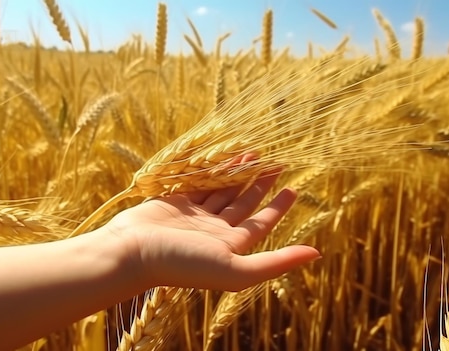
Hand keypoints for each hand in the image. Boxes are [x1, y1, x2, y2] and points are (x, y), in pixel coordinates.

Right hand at [99, 172, 320, 291]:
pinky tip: (221, 156)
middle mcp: (214, 232)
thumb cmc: (183, 263)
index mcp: (230, 247)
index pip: (261, 223)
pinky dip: (211, 170)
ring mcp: (193, 216)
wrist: (132, 253)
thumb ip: (276, 263)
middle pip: (244, 203)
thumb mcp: (236, 269)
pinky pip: (199, 183)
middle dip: (260, 183)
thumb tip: (317, 254)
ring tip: (253, 152)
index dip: (278, 206)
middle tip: (275, 160)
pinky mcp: (174, 202)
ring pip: (221, 190)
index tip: (293, 187)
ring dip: (237, 173)